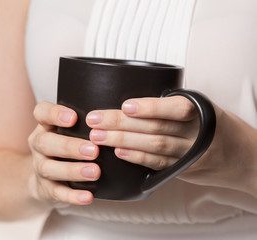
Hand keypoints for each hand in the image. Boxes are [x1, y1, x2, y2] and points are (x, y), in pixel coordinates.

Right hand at [27, 102, 99, 206]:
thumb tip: (121, 115)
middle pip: (45, 142)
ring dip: (73, 170)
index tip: (73, 118)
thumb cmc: (65, 149)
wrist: (45, 180)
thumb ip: (86, 124)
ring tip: (95, 172)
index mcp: (45, 126)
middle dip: (69, 146)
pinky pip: (56, 193)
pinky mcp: (46, 189)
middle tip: (93, 150)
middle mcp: (39, 145)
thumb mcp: (68, 132)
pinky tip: (88, 196)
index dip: (54, 114)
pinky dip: (72, 196)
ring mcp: (40, 167)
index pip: (41, 112)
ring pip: (50, 168)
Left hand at [85, 96, 236, 186]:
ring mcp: (189, 153)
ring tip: (98, 136)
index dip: (151, 107)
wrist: (237, 155)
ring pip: (153, 146)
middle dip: (121, 123)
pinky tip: (118, 153)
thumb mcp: (199, 106)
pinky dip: (136, 158)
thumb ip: (169, 102)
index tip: (126, 105)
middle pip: (156, 127)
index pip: (177, 108)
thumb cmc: (209, 123)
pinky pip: (157, 164)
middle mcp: (196, 133)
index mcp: (201, 111)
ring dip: (122, 141)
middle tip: (95, 120)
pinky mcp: (181, 169)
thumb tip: (124, 94)